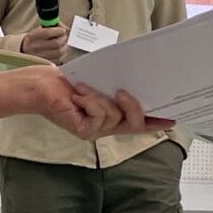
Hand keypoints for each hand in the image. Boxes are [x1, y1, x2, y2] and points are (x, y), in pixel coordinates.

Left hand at [16, 72, 151, 139]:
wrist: (39, 87)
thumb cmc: (66, 82)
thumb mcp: (97, 82)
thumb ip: (116, 87)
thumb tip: (135, 82)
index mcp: (112, 115)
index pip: (139, 122)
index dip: (156, 122)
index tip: (173, 119)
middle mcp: (106, 126)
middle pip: (135, 123)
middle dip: (135, 107)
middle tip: (124, 91)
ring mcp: (95, 130)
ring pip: (115, 116)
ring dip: (100, 98)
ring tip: (83, 88)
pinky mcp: (84, 130)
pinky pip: (100, 116)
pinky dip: (90, 100)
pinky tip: (77, 94)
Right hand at [19, 22, 71, 64]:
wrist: (25, 49)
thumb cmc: (35, 38)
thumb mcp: (40, 29)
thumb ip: (52, 26)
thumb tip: (65, 28)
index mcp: (33, 36)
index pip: (48, 33)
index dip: (58, 31)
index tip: (62, 30)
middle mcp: (36, 47)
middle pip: (56, 43)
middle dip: (63, 38)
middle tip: (64, 36)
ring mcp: (40, 57)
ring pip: (59, 52)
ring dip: (64, 46)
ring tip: (63, 42)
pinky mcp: (46, 63)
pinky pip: (59, 58)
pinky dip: (63, 53)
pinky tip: (60, 49)